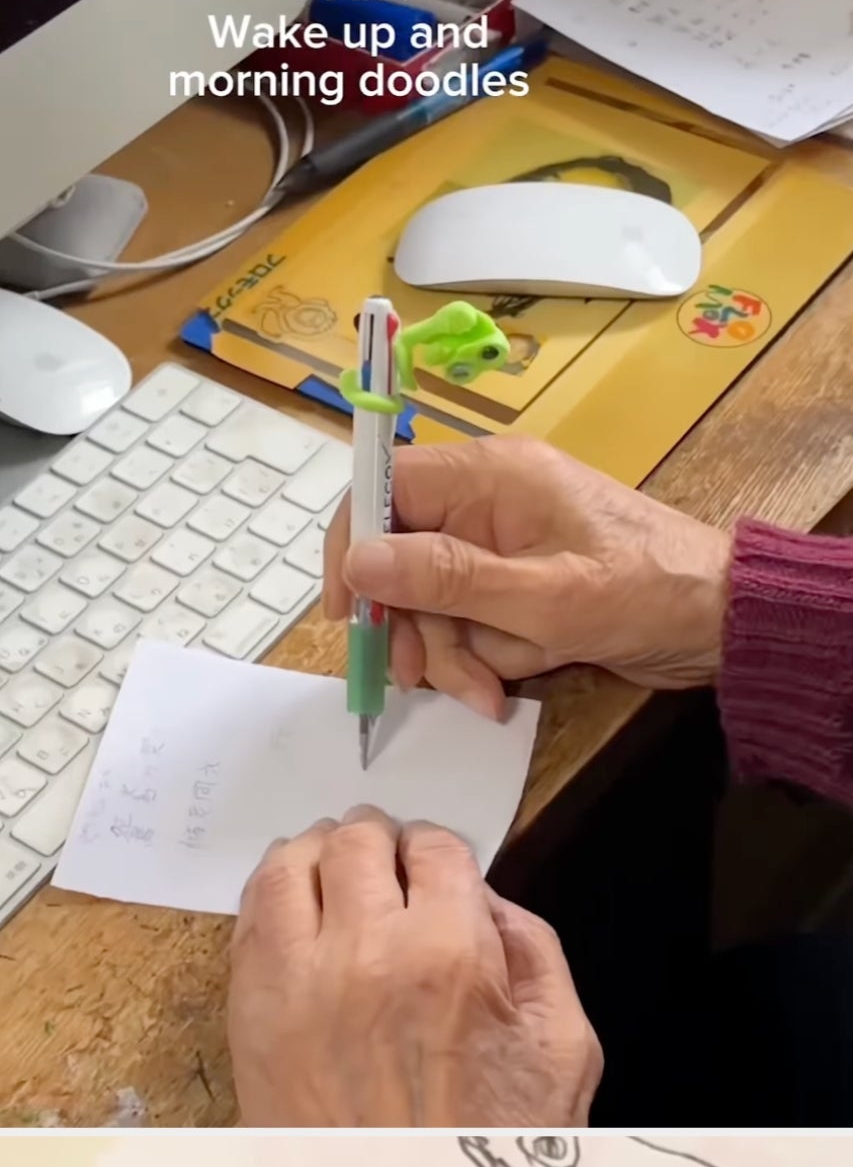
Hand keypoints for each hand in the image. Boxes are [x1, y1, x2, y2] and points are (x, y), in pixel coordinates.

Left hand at [227, 810, 600, 1126]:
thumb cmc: (490, 1151)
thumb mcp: (564, 1050)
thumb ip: (537, 955)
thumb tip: (489, 901)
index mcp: (452, 955)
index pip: (437, 848)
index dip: (441, 851)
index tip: (438, 868)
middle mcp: (366, 953)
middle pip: (357, 841)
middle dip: (378, 841)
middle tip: (386, 863)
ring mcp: (297, 980)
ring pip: (288, 864)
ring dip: (314, 855)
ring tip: (331, 871)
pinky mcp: (249, 1012)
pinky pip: (247, 919)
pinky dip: (270, 898)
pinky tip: (292, 910)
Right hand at [325, 438, 732, 713]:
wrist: (721, 622)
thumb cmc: (640, 593)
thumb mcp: (538, 597)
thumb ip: (444, 578)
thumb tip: (358, 560)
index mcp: (489, 475)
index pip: (384, 486)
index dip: (352, 544)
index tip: (346, 612)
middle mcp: (488, 501)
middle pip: (404, 557)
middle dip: (417, 625)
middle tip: (424, 678)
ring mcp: (504, 547)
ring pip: (436, 601)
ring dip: (453, 654)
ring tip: (489, 691)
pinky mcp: (521, 586)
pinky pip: (473, 621)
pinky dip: (484, 657)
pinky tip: (510, 683)